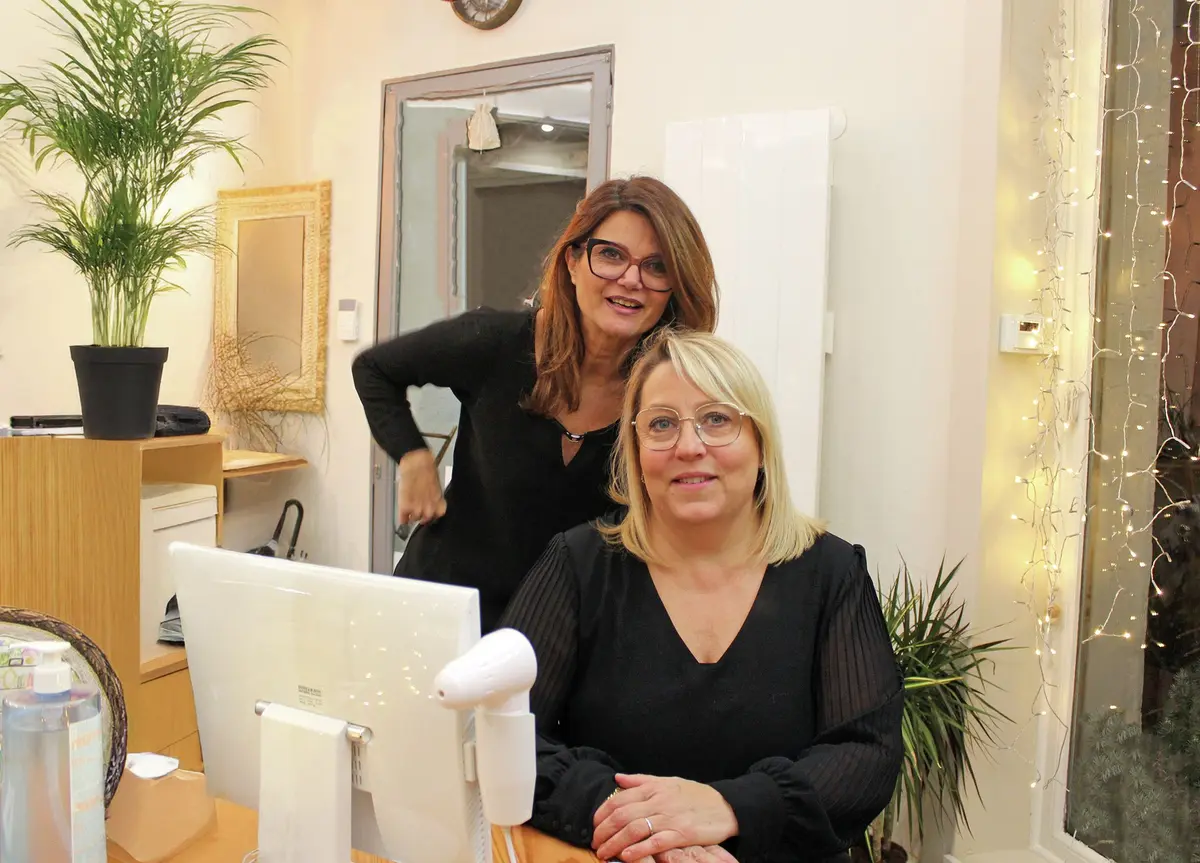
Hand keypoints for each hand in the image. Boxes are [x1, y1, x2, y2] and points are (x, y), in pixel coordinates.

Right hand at [397, 449, 445, 524]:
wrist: (416, 462)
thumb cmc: (426, 468)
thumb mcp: (435, 484)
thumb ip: (433, 495)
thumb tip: (431, 498)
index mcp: (438, 500)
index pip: (439, 514)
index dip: (434, 514)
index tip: (431, 514)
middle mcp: (429, 506)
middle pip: (427, 519)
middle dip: (423, 516)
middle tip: (418, 512)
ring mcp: (417, 507)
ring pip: (415, 519)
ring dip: (412, 516)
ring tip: (410, 510)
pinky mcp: (405, 506)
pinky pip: (403, 519)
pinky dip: (403, 519)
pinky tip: (403, 516)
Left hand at [593, 774, 738, 861]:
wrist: (726, 805)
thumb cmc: (696, 795)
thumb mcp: (668, 781)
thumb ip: (641, 781)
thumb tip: (618, 778)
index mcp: (654, 788)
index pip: (619, 800)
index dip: (602, 814)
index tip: (594, 826)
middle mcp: (659, 801)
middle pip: (622, 816)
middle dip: (603, 831)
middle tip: (595, 843)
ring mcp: (670, 818)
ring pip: (634, 829)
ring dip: (614, 843)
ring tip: (604, 854)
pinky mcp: (682, 834)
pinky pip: (656, 842)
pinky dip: (639, 850)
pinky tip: (626, 856)